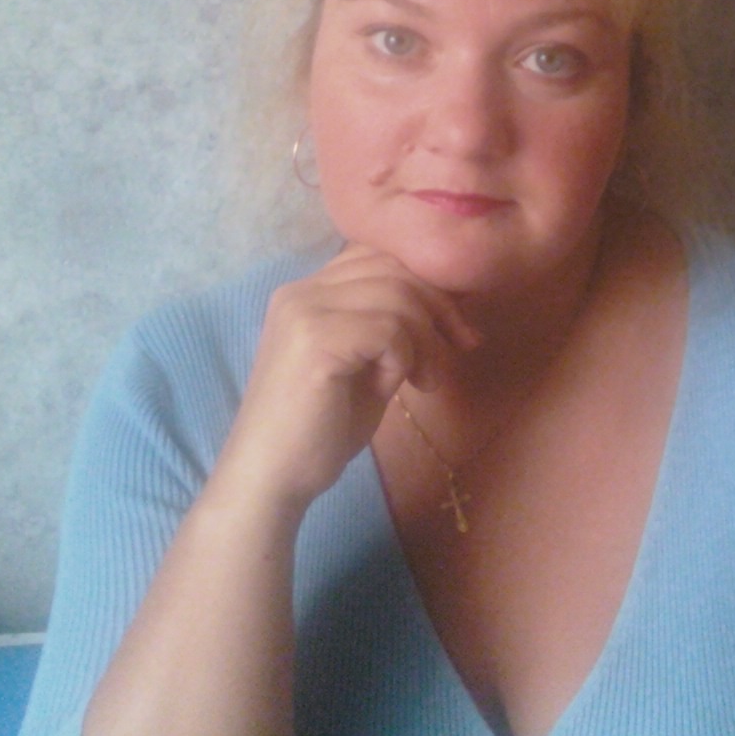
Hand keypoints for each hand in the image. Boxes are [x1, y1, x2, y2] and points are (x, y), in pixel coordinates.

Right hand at [211, 244, 480, 514]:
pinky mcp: (316, 341)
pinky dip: (404, 357)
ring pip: (397, 295)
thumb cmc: (319, 431)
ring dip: (427, 338)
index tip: (456, 324)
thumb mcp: (365, 365)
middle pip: (393, 267)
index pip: (377, 255)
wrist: (270, 480)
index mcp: (307, 292)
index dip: (426, 281)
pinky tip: (393, 388)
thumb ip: (392, 328)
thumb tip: (451, 299)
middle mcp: (301, 291)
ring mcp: (304, 312)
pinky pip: (389, 329)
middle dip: (440, 305)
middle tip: (464, 345)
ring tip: (427, 380)